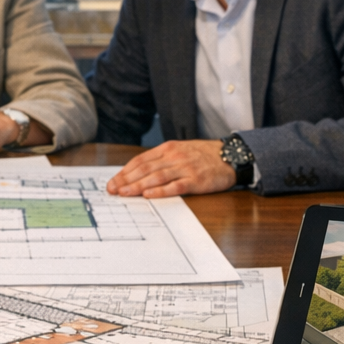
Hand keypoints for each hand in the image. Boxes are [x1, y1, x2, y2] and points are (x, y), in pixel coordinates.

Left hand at [106, 140, 236, 196]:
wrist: (230, 156)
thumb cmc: (203, 156)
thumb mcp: (179, 151)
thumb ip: (160, 160)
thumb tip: (137, 173)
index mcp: (168, 149)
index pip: (140, 160)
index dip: (124, 172)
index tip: (112, 182)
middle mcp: (174, 157)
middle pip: (145, 169)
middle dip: (126, 180)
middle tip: (112, 190)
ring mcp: (185, 168)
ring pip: (156, 177)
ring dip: (138, 185)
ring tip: (124, 193)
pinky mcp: (196, 180)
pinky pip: (175, 186)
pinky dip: (160, 191)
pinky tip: (148, 195)